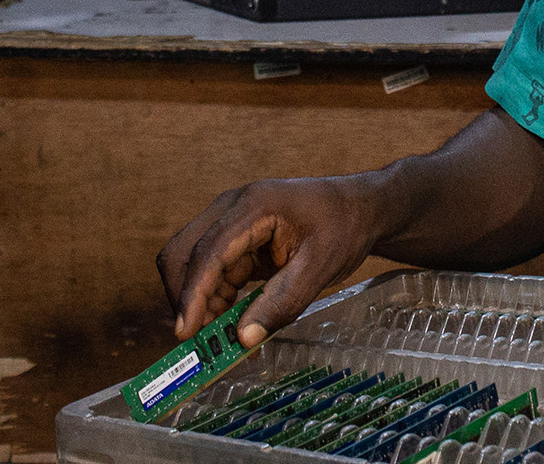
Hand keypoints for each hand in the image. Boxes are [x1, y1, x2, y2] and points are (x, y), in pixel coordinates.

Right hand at [157, 176, 381, 345]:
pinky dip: (215, 299)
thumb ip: (283, 302)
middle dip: (187, 298)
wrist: (359, 208)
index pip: (208, 251)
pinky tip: (235, 321)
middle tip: (202, 339)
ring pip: (193, 265)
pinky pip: (211, 271)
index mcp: (254, 205)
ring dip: (201, 302)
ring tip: (225, 336)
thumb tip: (243, 338)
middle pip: (184, 253)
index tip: (186, 332)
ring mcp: (230, 221)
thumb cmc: (343, 227)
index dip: (193, 293)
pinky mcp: (235, 239)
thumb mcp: (320, 268)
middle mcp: (232, 208)